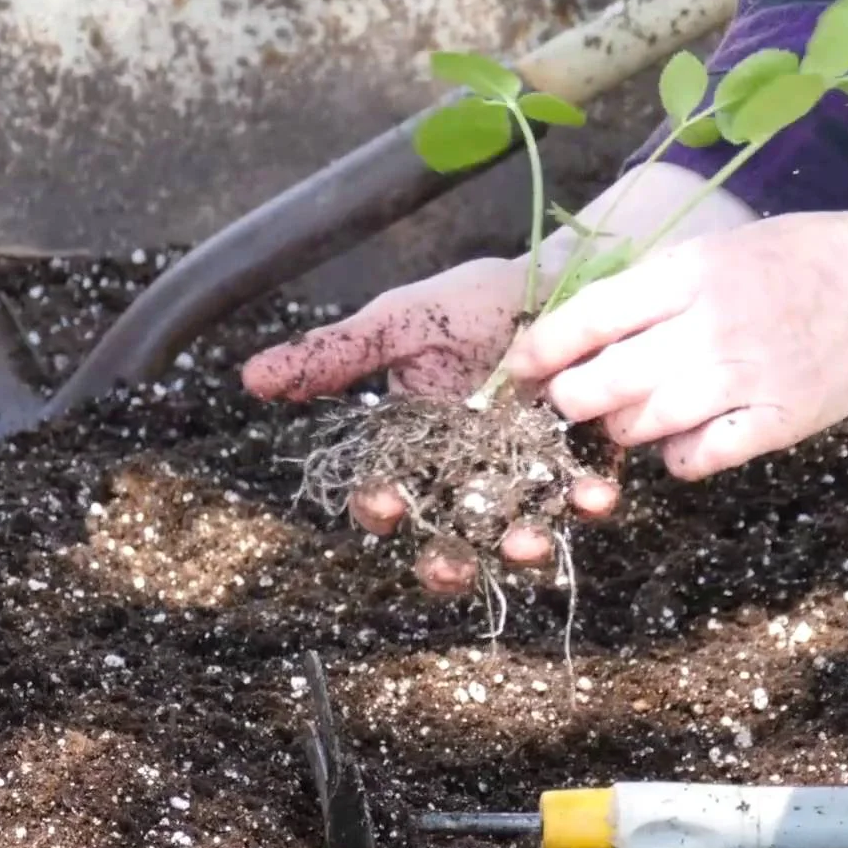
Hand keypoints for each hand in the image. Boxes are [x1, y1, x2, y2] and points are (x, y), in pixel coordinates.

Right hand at [241, 256, 616, 586]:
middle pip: (446, 536)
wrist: (553, 278)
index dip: (378, 507)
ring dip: (519, 545)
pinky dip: (587, 499)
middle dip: (447, 562)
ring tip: (528, 544)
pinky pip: (578, 494)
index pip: (384, 495)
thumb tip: (251, 376)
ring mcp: (521, 475)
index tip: (383, 504)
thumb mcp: (398, 323)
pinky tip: (595, 495)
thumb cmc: (467, 303)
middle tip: (452, 569)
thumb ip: (335, 355)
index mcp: (413, 448)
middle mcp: (464, 474)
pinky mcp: (575, 462)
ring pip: (513, 529)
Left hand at [504, 169, 847, 478]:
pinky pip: (698, 459)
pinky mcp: (778, 421)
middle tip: (572, 400)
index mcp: (688, 273)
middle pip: (602, 383)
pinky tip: (686, 438)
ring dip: (624, 427)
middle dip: (571, 400)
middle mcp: (710, 326)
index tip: (518, 369)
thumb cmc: (793, 262)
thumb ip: (649, 289)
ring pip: (643, 426)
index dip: (538, 351)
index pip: (585, 318)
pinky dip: (678, 457)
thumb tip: (572, 329)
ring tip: (636, 413)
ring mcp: (746, 378)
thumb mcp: (714, 249)